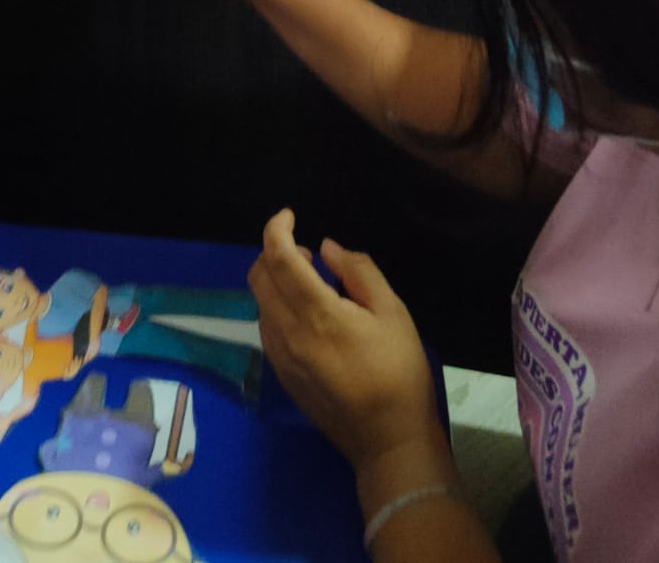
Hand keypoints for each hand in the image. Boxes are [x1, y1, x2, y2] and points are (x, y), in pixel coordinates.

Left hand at [248, 209, 437, 474]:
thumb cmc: (399, 374)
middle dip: (273, 252)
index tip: (289, 215)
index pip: (278, 258)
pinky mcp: (282, 376)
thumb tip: (327, 248)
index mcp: (317, 314)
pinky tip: (308, 315)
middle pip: (258, 277)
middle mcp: (288, 333)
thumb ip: (359, 272)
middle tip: (306, 253)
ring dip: (275, 281)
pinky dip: (277, 306)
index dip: (276, 228)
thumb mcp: (393, 313)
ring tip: (312, 283)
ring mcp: (280, 357)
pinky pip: (267, 327)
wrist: (389, 442)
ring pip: (260, 302)